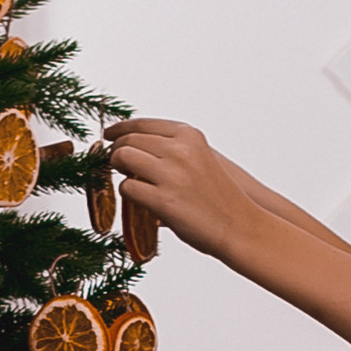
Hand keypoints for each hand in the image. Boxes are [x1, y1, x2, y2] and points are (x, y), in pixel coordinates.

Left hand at [106, 118, 260, 262]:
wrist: (240, 225)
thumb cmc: (220, 197)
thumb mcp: (202, 158)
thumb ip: (174, 148)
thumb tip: (139, 146)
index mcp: (189, 135)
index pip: (143, 124)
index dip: (120, 129)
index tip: (109, 135)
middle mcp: (179, 150)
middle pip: (129, 140)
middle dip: (116, 151)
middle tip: (114, 163)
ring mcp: (170, 174)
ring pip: (122, 158)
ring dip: (118, 169)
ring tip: (126, 178)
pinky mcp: (163, 201)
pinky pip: (127, 188)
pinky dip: (127, 193)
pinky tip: (137, 199)